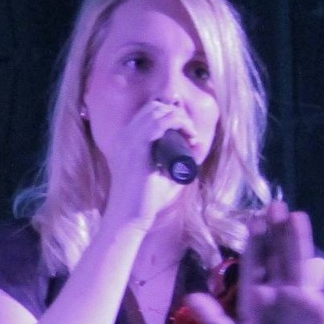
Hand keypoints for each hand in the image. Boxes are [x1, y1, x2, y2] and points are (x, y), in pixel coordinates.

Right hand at [101, 99, 197, 227]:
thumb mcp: (164, 174)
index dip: (172, 115)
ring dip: (180, 118)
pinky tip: (189, 136)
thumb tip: (198, 145)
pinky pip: (159, 123)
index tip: (187, 133)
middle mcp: (125, 136)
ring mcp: (128, 140)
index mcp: (126, 140)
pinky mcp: (136, 148)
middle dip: (177, 114)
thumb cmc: (145, 200)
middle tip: (190, 134)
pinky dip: (178, 124)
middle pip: (154, 106)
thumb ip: (179, 161)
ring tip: (191, 135)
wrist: (128, 216)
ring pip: (158, 110)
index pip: (149, 111)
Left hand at [184, 200, 323, 323]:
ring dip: (299, 239)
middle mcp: (278, 287)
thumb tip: (189, 296)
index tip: (253, 219)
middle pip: (277, 254)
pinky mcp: (323, 303)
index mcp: (255, 294)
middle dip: (276, 232)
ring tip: (299, 215)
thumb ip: (214, 320)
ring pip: (299, 261)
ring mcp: (301, 292)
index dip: (254, 243)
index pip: (254, 263)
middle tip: (275, 205)